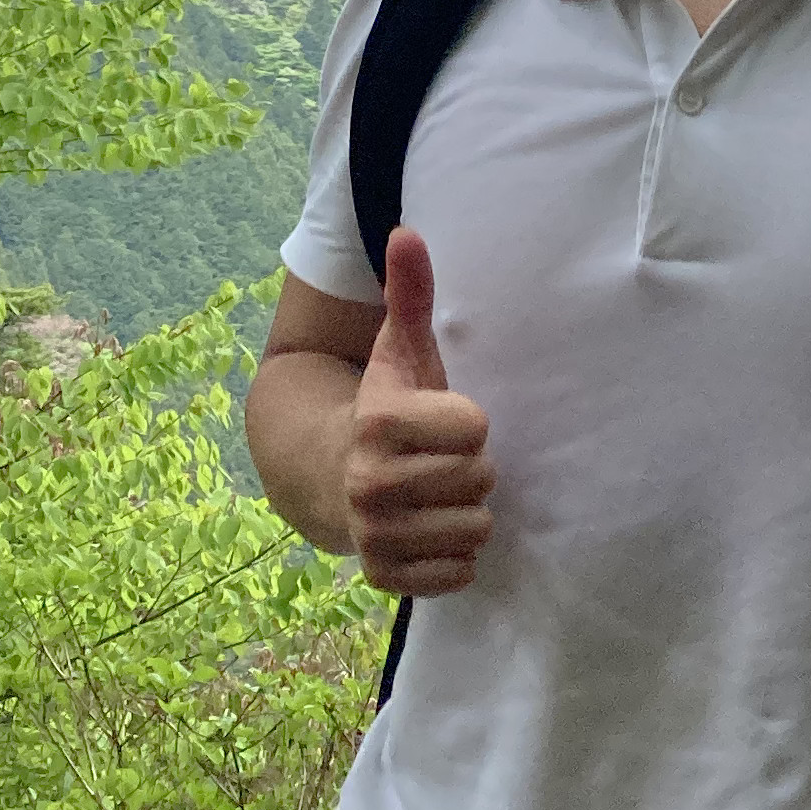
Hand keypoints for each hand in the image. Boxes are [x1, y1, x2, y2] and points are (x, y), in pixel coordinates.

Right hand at [346, 227, 494, 596]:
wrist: (328, 473)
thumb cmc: (388, 408)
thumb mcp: (400, 350)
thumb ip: (410, 294)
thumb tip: (407, 232)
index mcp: (379, 422)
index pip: (475, 427)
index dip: (468, 420)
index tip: (443, 419)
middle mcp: (371, 483)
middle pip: (482, 479)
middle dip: (471, 467)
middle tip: (440, 459)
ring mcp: (374, 535)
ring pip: (477, 528)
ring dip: (465, 511)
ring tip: (435, 493)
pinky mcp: (384, 576)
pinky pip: (458, 574)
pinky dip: (453, 556)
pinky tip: (430, 530)